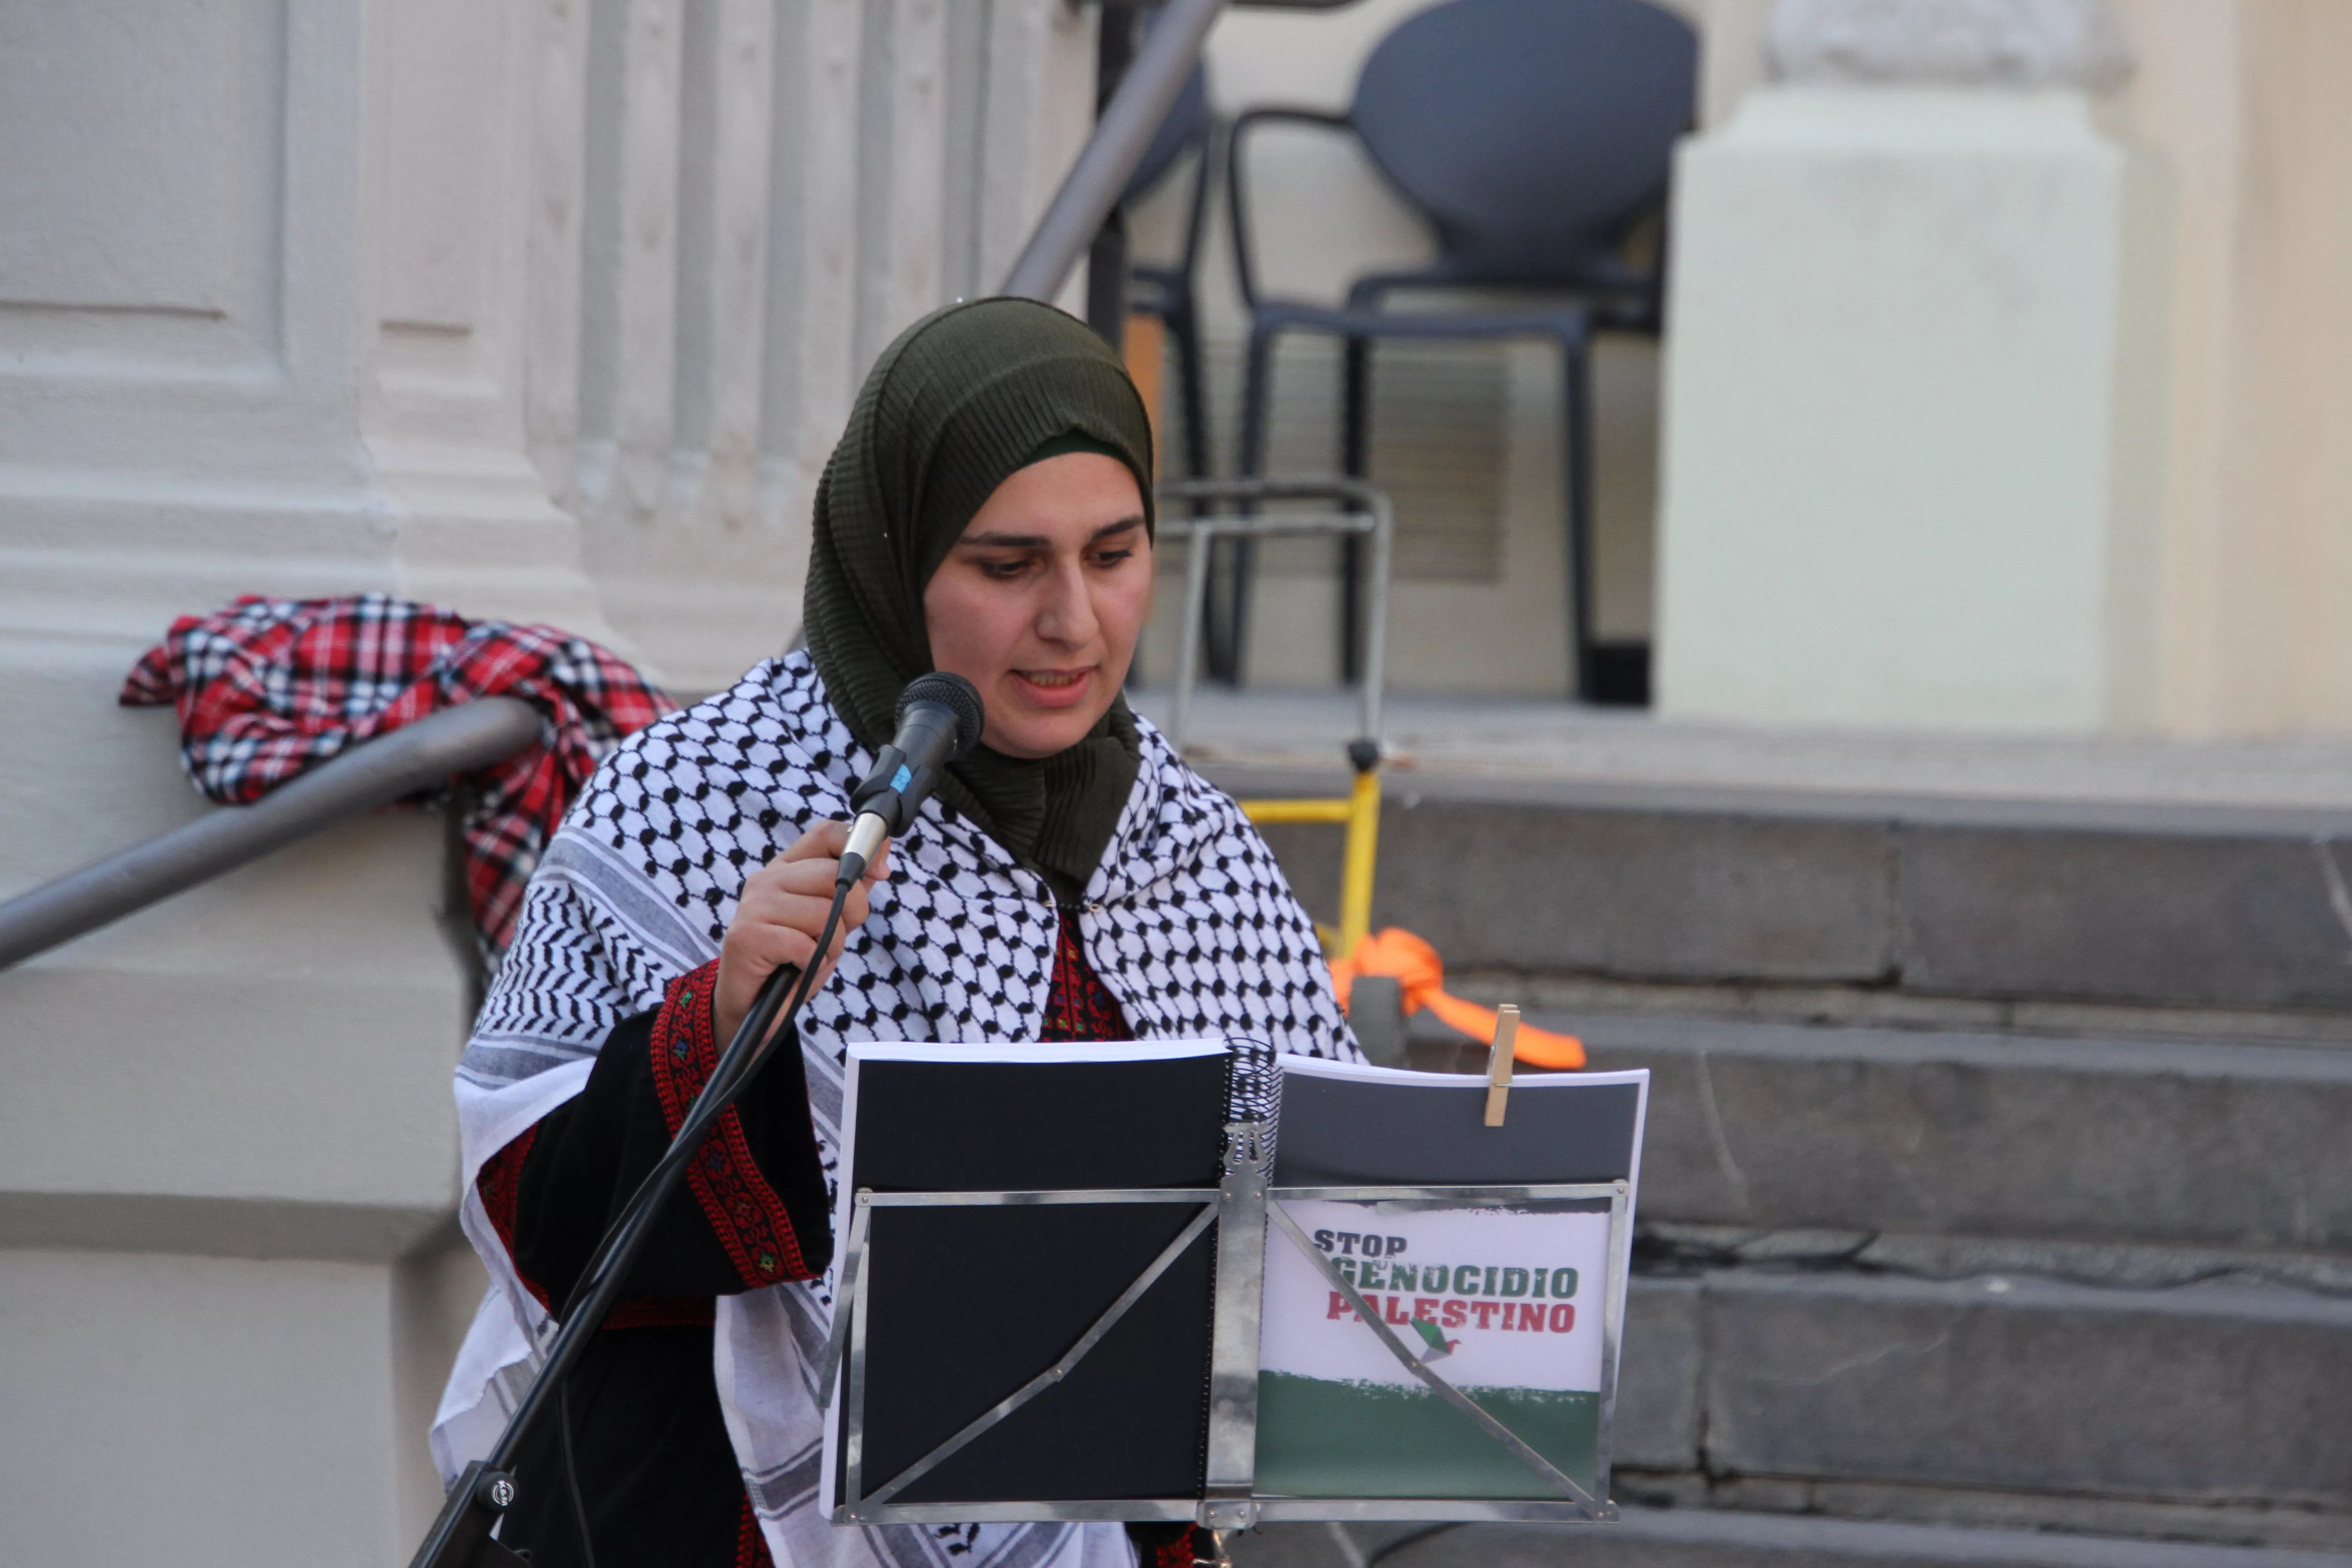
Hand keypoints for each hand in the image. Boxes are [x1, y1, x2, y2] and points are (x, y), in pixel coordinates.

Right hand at [713, 821, 888, 1044]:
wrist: (750, 1007)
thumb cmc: (792, 960)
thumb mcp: (830, 920)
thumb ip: (852, 885)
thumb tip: (881, 848)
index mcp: (786, 869)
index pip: (825, 834)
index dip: (859, 848)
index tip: (881, 872)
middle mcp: (767, 880)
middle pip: (834, 875)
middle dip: (852, 912)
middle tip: (831, 937)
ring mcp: (755, 906)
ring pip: (825, 913)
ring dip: (830, 946)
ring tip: (809, 957)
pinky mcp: (749, 936)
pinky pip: (807, 945)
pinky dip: (812, 965)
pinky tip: (797, 969)